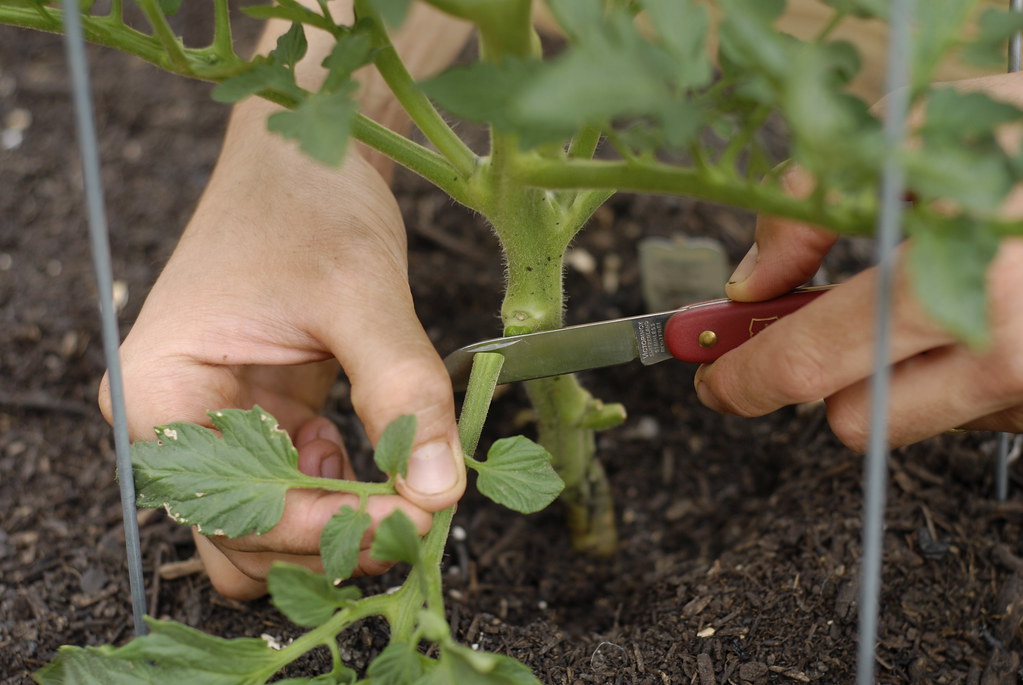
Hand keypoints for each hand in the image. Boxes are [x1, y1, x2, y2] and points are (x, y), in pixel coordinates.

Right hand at [98, 97, 464, 599]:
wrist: (304, 155)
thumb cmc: (309, 204)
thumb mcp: (360, 294)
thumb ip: (402, 392)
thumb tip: (440, 492)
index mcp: (160, 392)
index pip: (235, 509)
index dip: (327, 527)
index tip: (415, 518)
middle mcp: (173, 422)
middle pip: (243, 536)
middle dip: (332, 535)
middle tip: (420, 513)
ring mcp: (216, 424)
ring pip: (270, 524)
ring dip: (337, 521)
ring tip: (405, 487)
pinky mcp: (260, 417)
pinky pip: (295, 486)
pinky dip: (342, 488)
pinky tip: (376, 450)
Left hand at [693, 167, 1022, 450]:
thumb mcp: (928, 129)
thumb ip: (819, 202)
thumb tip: (753, 280)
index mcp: (959, 278)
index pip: (811, 363)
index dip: (745, 377)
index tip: (715, 380)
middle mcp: (1006, 354)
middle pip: (853, 421)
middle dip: (818, 381)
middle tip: (802, 337)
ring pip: (911, 422)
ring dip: (891, 376)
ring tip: (922, 301)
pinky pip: (975, 414)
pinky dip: (953, 375)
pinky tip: (977, 317)